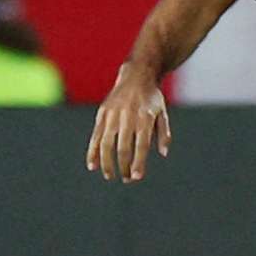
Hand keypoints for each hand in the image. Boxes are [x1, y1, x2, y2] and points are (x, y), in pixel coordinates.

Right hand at [87, 64, 169, 181]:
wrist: (136, 76)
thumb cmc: (152, 99)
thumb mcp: (163, 113)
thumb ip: (164, 134)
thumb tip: (163, 154)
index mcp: (145, 117)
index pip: (141, 145)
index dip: (139, 162)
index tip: (136, 177)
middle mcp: (128, 116)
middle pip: (124, 147)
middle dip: (124, 166)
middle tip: (127, 179)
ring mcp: (113, 114)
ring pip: (106, 143)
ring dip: (107, 163)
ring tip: (109, 176)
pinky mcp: (102, 113)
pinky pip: (95, 135)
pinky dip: (92, 151)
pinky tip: (92, 165)